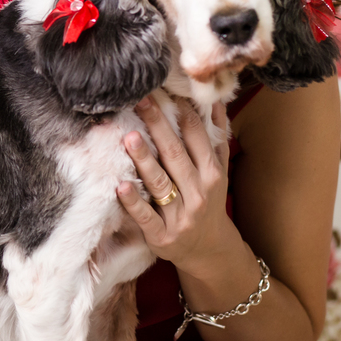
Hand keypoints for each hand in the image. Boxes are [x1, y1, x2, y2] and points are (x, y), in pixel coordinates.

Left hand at [116, 96, 236, 277]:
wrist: (209, 250)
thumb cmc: (209, 202)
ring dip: (144, 160)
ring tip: (129, 138)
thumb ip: (216, 137)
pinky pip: (146, 217)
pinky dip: (134, 202)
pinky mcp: (162, 236)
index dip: (181, 111)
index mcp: (211, 173)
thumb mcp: (219, 171)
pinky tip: (120, 186)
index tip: (164, 89)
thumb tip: (215, 100)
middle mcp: (198, 192)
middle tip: (140, 101)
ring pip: (161, 183)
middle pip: (176, 154)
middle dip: (158, 126)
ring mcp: (180, 215)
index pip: (196, 136)